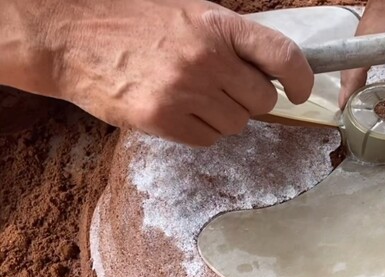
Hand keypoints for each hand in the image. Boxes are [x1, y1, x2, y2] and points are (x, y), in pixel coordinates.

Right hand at [1, 0, 312, 145]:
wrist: (69, 37)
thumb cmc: (134, 21)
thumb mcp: (190, 14)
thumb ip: (232, 40)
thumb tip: (272, 72)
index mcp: (217, 25)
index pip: (283, 56)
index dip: (301, 79)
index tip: (298, 91)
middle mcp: (205, 58)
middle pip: (261, 100)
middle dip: (250, 98)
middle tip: (225, 87)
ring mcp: (182, 91)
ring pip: (236, 124)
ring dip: (224, 116)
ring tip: (193, 95)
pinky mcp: (160, 119)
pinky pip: (207, 139)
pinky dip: (200, 130)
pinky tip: (178, 110)